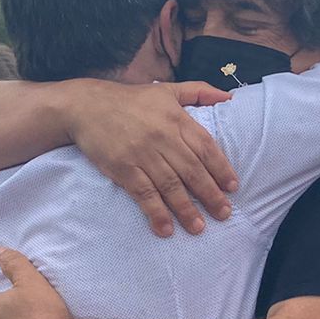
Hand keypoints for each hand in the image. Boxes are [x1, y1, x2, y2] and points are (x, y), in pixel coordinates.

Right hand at [69, 81, 238, 236]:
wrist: (87, 106)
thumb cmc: (131, 100)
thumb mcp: (167, 89)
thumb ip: (199, 91)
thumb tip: (230, 97)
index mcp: (176, 119)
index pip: (206, 147)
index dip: (221, 168)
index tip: (233, 187)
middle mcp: (162, 137)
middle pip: (192, 170)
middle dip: (210, 194)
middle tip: (224, 213)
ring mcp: (142, 154)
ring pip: (171, 185)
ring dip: (186, 209)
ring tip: (198, 227)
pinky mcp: (123, 168)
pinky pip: (144, 193)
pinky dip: (155, 212)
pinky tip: (165, 228)